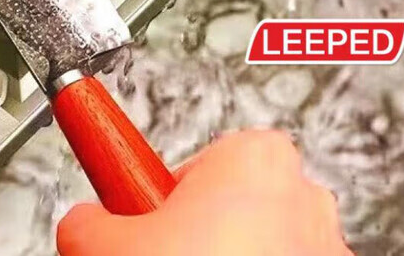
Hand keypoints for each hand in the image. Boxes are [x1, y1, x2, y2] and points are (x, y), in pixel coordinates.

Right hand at [58, 130, 351, 255]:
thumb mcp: (108, 243)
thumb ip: (88, 218)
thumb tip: (81, 224)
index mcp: (253, 157)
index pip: (190, 160)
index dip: (156, 195)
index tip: (134, 203)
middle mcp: (301, 196)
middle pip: (222, 204)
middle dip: (189, 234)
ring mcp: (323, 248)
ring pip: (252, 244)